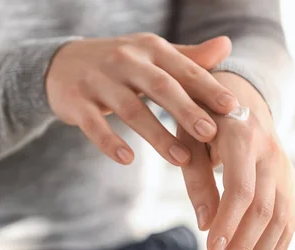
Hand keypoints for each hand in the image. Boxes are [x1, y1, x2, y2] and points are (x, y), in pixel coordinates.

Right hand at [46, 34, 238, 165]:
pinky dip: (110, 142)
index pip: (184, 69)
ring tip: (181, 159)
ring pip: (131, 110)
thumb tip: (227, 45)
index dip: (208, 88)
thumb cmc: (120, 64)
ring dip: (157, 135)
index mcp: (150, 49)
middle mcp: (125, 60)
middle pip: (160, 87)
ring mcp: (99, 81)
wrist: (62, 63)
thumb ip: (189, 57)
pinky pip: (93, 124)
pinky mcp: (76, 102)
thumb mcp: (153, 54)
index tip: (232, 108)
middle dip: (187, 111)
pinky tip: (127, 159)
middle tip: (210, 133)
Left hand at [178, 72, 294, 249]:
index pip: (241, 189)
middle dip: (243, 245)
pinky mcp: (288, 177)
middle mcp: (270, 152)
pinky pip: (290, 213)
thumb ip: (196, 178)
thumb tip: (203, 224)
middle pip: (263, 208)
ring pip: (281, 215)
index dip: (227, 222)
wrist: (238, 93)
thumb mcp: (188, 138)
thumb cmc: (203, 118)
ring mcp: (284, 165)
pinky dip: (281, 241)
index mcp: (243, 138)